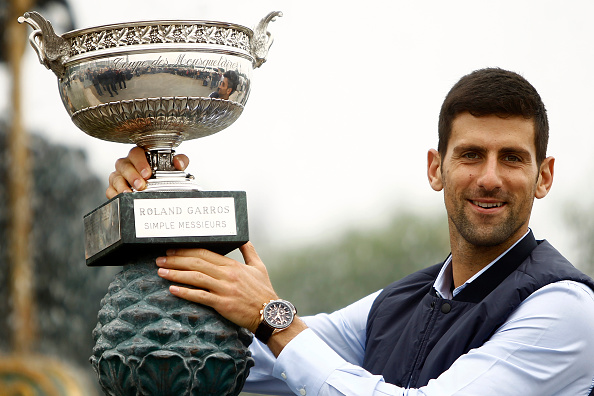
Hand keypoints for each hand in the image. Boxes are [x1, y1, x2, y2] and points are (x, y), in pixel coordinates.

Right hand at [105, 147, 188, 198]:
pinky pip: (110, 190)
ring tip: (130, 193)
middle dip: (132, 175)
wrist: (156, 188)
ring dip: (122, 186)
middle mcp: (127, 164)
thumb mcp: (172, 166)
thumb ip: (180, 160)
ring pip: (115, 177)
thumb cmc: (160, 174)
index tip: (147, 173)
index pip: (136, 153)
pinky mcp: (113, 187)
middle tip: (141, 185)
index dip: (140, 162)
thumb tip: (179, 163)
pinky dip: (115, 194)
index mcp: (140, 156)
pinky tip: (122, 198)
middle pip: (124, 165)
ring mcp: (119, 176)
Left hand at [156, 242, 278, 333]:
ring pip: (195, 277)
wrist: (270, 313)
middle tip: (161, 259)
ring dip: (176, 274)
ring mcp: (224, 289)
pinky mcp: (222, 304)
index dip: (186, 250)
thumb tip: (243, 239)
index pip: (205, 253)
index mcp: (232, 265)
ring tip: (161, 271)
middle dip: (176, 259)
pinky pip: (200, 296)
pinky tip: (172, 290)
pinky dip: (185, 292)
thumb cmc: (264, 291)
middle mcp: (227, 274)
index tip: (173, 249)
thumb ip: (249, 251)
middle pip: (196, 263)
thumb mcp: (259, 267)